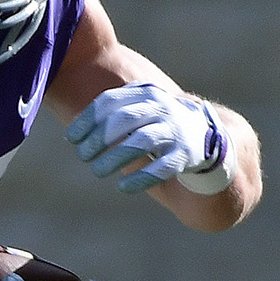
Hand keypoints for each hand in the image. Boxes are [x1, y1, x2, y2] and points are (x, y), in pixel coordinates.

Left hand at [66, 82, 226, 194]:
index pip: (109, 101)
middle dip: (97, 140)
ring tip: (98, 171)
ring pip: (140, 142)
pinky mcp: (186, 154)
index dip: (87, 120)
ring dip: (114, 159)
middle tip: (83, 156)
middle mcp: (162, 107)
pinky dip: (140, 179)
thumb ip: (111, 116)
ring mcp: (176, 130)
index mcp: (146, 93)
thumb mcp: (139, 110)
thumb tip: (72, 136)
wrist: (207, 137)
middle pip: (122, 120)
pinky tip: (123, 187)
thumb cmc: (158, 126)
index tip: (72, 138)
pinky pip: (161, 167)